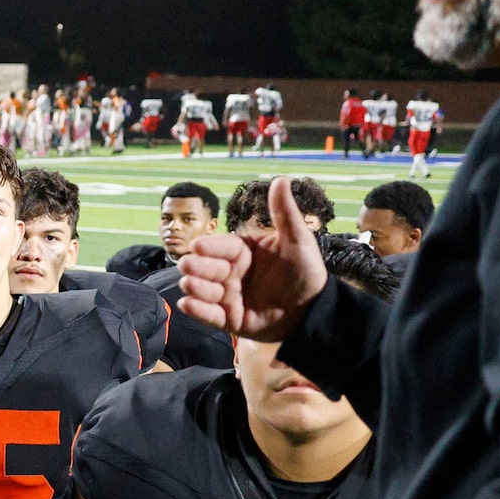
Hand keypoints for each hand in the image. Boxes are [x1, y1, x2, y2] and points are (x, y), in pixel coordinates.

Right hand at [174, 176, 325, 338]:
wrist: (312, 310)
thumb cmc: (305, 272)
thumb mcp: (297, 241)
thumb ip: (284, 213)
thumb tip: (280, 179)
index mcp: (243, 251)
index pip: (223, 246)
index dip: (211, 247)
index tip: (199, 246)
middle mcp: (231, 273)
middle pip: (209, 267)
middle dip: (197, 266)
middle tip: (187, 265)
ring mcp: (229, 296)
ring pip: (206, 290)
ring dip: (196, 287)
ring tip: (188, 283)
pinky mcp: (230, 319)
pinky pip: (210, 315)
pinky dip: (198, 310)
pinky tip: (187, 303)